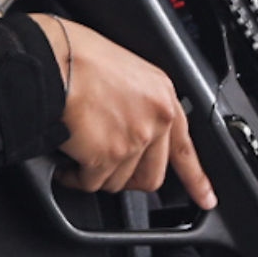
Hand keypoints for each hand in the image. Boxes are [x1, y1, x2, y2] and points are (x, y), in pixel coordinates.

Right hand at [28, 16, 214, 206]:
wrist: (52, 59)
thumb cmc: (78, 58)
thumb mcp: (127, 72)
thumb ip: (140, 105)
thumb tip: (131, 130)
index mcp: (162, 96)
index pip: (184, 147)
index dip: (196, 179)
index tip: (205, 198)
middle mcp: (155, 119)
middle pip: (151, 176)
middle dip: (126, 180)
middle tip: (105, 171)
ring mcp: (133, 139)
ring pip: (117, 182)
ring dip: (95, 175)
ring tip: (78, 153)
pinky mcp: (106, 155)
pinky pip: (90, 183)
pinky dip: (74, 178)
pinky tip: (66, 163)